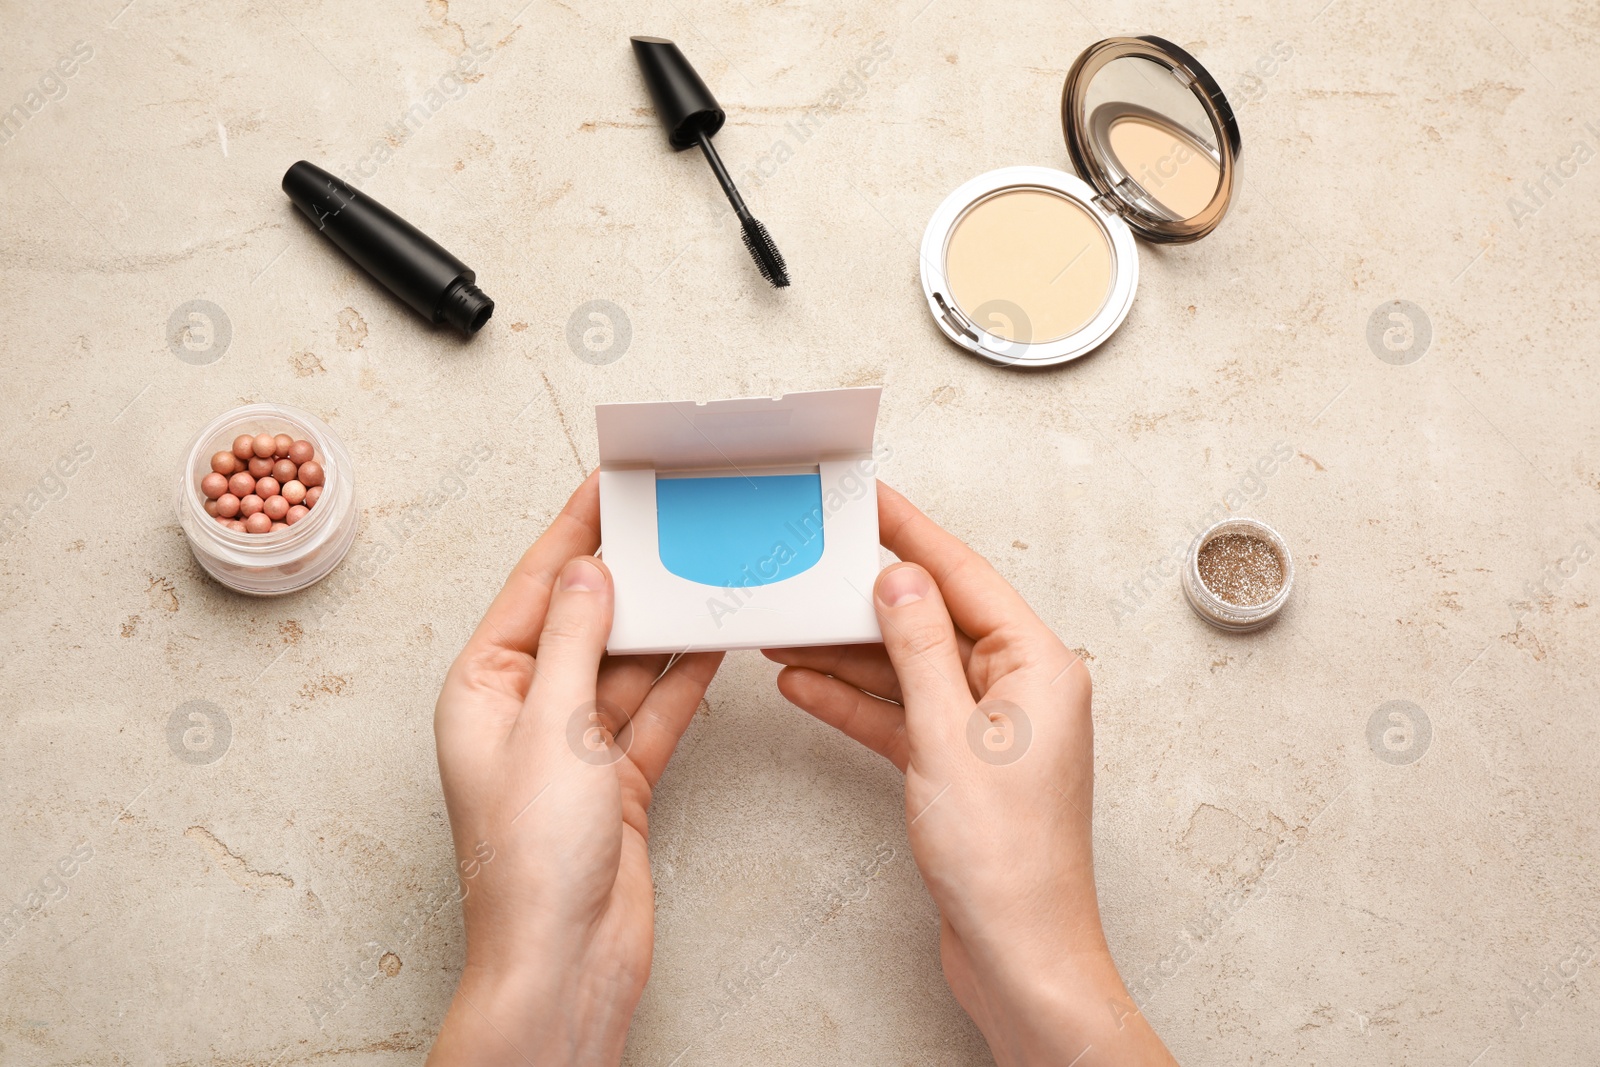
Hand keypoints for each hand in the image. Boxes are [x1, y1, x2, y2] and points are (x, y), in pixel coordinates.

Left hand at [429, 473, 722, 1065]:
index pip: (533, 590)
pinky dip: (683, 677)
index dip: (571, 533)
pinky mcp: (618, 778)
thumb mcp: (552, 728)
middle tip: (668, 521)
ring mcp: (574, 746)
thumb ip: (576, 640)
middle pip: (583, 619)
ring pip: (626, 662)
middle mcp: (525, 710)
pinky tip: (712, 639)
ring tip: (701, 569)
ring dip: (663, 623)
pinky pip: (654, 709)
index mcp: (484, 690)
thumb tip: (588, 570)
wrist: (566, 962)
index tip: (607, 485)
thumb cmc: (530, 862)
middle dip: (627, 574)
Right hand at [766, 483, 1175, 1066]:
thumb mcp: (949, 737)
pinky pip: (901, 715)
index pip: (965, 577)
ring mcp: (989, 729)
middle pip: (933, 619)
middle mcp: (1021, 689)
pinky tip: (805, 685)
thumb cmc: (1007, 861)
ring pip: (909, 668)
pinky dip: (855, 702)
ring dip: (847, 653)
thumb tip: (899, 578)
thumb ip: (919, 649)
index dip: (911, 534)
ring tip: (786, 629)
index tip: (869, 501)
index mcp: (1040, 666)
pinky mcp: (960, 766)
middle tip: (810, 567)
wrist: (1017, 954)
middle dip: (865, 599)